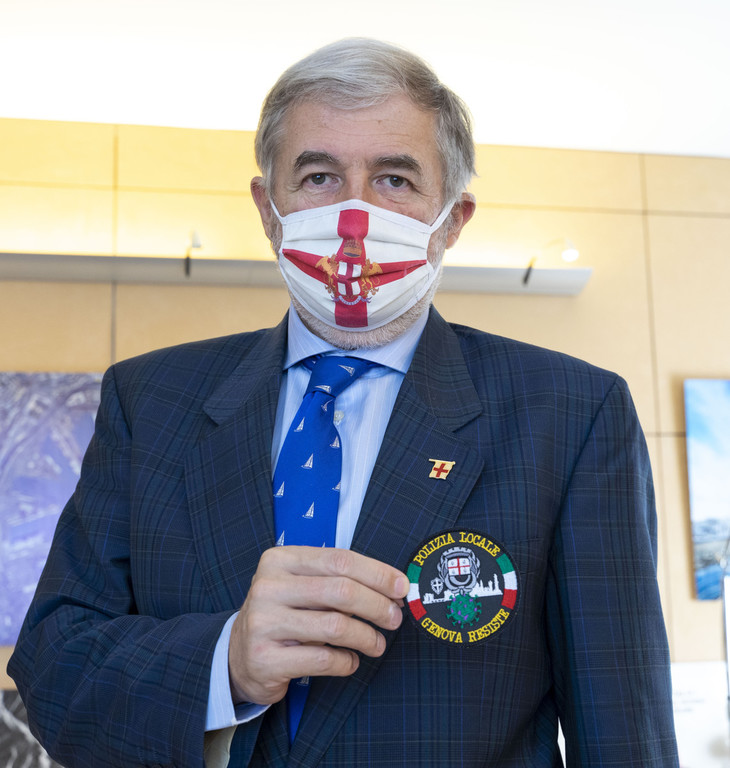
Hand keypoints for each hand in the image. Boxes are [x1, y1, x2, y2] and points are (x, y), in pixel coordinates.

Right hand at [228, 546, 408, 705]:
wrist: (238, 654)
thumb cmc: (283, 613)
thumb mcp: (301, 585)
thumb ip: (339, 579)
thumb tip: (392, 586)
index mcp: (280, 560)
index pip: (339, 560)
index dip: (377, 573)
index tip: (400, 586)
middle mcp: (268, 587)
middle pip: (341, 591)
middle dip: (377, 605)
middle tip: (395, 618)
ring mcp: (263, 623)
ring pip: (336, 626)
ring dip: (367, 637)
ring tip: (377, 643)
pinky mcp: (265, 659)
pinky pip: (322, 660)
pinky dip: (347, 662)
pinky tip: (351, 660)